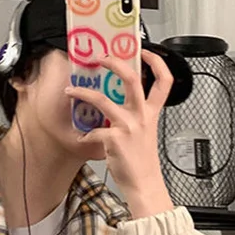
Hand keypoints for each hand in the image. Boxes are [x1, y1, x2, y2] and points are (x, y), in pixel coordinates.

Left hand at [66, 50, 174, 217]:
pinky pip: (93, 132)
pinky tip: (83, 139)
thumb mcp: (146, 132)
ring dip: (83, 94)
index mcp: (152, 113)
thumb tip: (117, 105)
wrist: (144, 183)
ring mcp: (128, 126)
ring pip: (103, 100)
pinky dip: (85, 136)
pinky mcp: (114, 139)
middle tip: (101, 58)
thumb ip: (136, 117)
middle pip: (132, 79)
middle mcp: (142, 116)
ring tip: (71, 91)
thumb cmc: (143, 160)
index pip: (163, 81)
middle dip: (115, 63)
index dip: (156, 62)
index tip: (144, 52)